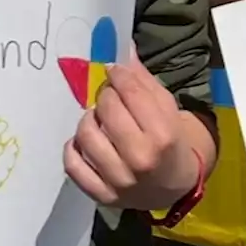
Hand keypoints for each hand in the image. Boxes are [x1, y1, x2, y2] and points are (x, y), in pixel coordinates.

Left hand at [63, 46, 198, 209]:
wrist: (174, 186)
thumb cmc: (171, 141)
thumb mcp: (166, 109)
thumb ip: (143, 81)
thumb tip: (122, 50)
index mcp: (163, 133)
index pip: (129, 92)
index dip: (117, 74)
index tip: (113, 71)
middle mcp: (141, 158)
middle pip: (107, 109)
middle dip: (106, 96)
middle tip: (110, 98)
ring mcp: (119, 180)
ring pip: (85, 134)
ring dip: (88, 120)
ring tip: (99, 120)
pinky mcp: (102, 195)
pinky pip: (72, 165)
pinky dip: (73, 148)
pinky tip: (83, 142)